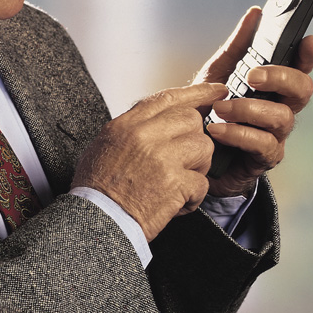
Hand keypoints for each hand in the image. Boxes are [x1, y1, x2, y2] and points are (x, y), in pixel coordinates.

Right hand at [72, 82, 227, 241]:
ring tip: (181, 181)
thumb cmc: (97, 188)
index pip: (168, 98)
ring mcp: (161, 157)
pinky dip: (194, 197)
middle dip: (195, 137)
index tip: (217, 91)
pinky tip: (178, 204)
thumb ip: (132, 128)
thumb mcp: (105, 144)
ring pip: (204, 147)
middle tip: (187, 157)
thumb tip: (157, 121)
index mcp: (127, 124)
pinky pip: (202, 183)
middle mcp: (145, 135)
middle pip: (191, 119)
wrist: (95, 221)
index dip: (197, 92)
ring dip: (198, 166)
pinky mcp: (174, 184)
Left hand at [196, 7, 312, 196]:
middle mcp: (281, 106)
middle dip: (280, 78)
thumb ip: (238, 46)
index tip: (309, 40)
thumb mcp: (219, 72)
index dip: (308, 54)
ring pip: (282, 117)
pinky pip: (263, 143)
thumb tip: (256, 12)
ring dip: (248, 109)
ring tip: (219, 108)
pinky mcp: (264, 157)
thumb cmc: (209, 108)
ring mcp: (276, 133)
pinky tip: (217, 129)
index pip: (299, 66)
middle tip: (252, 75)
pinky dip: (238, 134)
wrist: (191, 149)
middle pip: (302, 89)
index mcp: (274, 84)